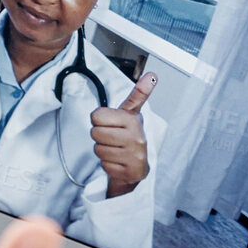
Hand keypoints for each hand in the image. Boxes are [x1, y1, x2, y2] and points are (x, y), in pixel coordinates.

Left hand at [89, 72, 155, 197]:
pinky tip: (117, 161)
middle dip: (100, 136)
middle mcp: (136, 138)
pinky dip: (107, 164)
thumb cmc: (129, 135)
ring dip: (102, 151)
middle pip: (95, 133)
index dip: (99, 120)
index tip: (109, 123)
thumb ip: (138, 94)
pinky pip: (104, 165)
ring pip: (98, 150)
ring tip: (114, 149)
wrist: (136, 165)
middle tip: (111, 138)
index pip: (96, 116)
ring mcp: (133, 156)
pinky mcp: (129, 172)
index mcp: (132, 120)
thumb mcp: (131, 113)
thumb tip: (152, 75)